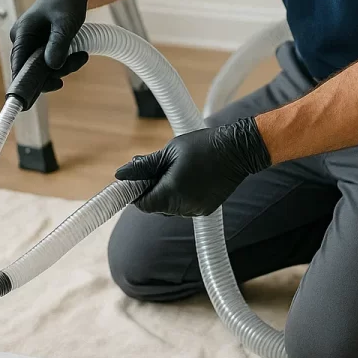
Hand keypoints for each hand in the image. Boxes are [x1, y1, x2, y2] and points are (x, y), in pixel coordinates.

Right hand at [9, 0, 89, 91]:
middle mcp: (24, 41)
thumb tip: (52, 67)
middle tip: (78, 61)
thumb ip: (58, 45)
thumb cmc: (67, 0)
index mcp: (22, 34)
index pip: (19, 66)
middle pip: (33, 71)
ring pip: (45, 68)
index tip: (27, 104)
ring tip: (82, 55)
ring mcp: (33, 44)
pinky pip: (51, 62)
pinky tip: (79, 54)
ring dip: (64, 67)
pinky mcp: (43, 46)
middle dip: (55, 72)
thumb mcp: (66, 23)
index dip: (24, 85)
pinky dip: (65, 62)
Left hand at [115, 116, 270, 217]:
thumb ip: (144, 166)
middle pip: (156, 207)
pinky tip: (189, 178)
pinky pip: (185, 207)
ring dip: (167, 194)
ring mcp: (196, 211)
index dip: (136, 192)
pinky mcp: (206, 209)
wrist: (236, 150)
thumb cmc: (202, 146)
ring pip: (170, 208)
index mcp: (171, 193)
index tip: (136, 180)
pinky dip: (181, 196)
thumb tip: (121, 174)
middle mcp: (183, 207)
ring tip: (177, 170)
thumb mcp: (169, 151)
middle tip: (159, 168)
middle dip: (152, 190)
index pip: (142, 204)